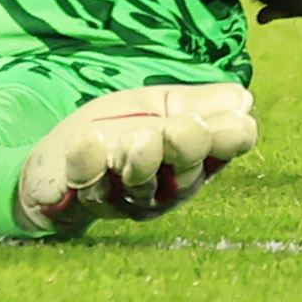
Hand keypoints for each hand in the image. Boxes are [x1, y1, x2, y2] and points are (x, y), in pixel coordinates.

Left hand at [15, 83, 257, 232]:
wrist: (58, 155)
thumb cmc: (120, 126)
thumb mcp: (162, 104)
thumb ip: (200, 102)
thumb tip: (243, 101)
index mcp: (194, 156)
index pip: (226, 148)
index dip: (231, 138)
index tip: (235, 125)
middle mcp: (166, 185)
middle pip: (187, 173)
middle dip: (187, 148)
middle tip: (182, 127)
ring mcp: (124, 197)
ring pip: (141, 186)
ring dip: (141, 162)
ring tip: (139, 139)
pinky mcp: (82, 199)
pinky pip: (88, 183)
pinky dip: (88, 162)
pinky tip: (89, 142)